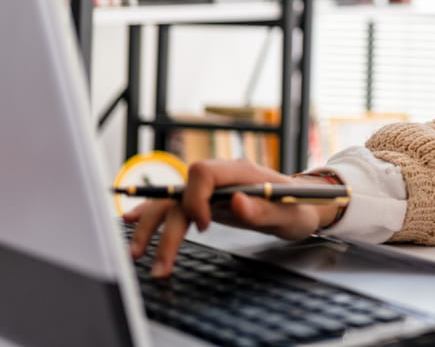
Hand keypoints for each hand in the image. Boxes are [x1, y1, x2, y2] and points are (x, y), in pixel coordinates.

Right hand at [123, 158, 337, 277]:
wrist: (303, 205)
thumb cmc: (299, 207)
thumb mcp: (290, 214)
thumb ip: (264, 210)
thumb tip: (237, 202)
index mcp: (241, 172)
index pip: (203, 173)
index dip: (196, 198)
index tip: (204, 226)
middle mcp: (222, 177)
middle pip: (181, 193)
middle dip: (164, 226)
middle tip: (159, 262)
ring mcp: (212, 190)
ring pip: (173, 202)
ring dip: (153, 226)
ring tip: (138, 254)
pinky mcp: (207, 203)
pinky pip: (176, 204)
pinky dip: (153, 212)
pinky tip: (131, 220)